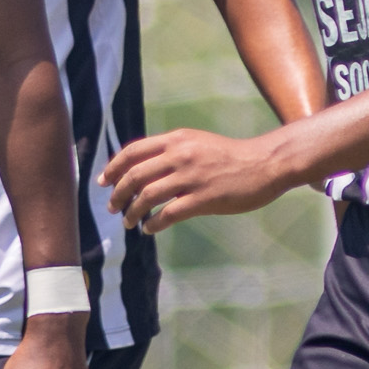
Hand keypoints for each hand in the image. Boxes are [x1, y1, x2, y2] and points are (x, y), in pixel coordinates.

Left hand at [101, 127, 297, 233]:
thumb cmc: (230, 156)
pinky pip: (169, 214)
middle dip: (117, 194)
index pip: (132, 152)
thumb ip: (171, 150)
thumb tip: (142, 167)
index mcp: (176, 139)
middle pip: (135, 176)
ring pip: (147, 196)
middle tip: (112, 207)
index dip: (113, 168)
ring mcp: (192, 177)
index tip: (103, 182)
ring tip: (129, 222)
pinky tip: (149, 229)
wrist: (265, 163)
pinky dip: (153, 223)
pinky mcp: (204, 199)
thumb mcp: (197, 142)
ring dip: (132, 212)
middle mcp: (180, 155)